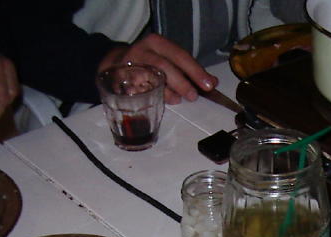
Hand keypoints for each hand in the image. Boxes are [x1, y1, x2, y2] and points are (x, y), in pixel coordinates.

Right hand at [100, 34, 215, 104]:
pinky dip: (151, 96)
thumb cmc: (151, 64)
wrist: (118, 64)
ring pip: (149, 78)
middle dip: (181, 82)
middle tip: (193, 96)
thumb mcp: (171, 60)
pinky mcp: (121, 80)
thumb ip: (191, 71)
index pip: (179, 55)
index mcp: (157, 43)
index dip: (195, 71)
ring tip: (177, 99)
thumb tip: (212, 82)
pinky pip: (138, 90)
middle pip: (163, 66)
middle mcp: (142, 51)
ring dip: (166, 92)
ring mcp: (130, 65)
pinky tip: (159, 101)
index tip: (209, 85)